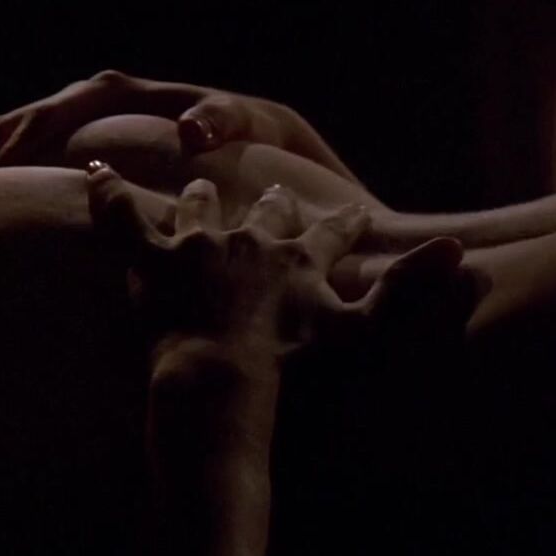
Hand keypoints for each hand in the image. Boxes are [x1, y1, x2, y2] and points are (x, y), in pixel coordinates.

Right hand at [0, 70, 357, 182]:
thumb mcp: (268, 130)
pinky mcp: (143, 176)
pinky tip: (17, 231)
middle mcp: (137, 114)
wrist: (320, 192)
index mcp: (154, 102)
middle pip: (46, 121)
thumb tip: (188, 126)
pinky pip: (75, 177)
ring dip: (7, 171)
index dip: (25, 131)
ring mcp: (137, 142)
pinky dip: (41, 196)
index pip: (72, 106)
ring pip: (52, 147)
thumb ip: (228, 118)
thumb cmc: (293, 161)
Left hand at [86, 162, 479, 353]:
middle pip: (266, 209)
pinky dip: (109, 193)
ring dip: (201, 197)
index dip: (345, 223)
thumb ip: (407, 290)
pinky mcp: (152, 261)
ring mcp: (200, 245)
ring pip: (199, 204)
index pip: (333, 230)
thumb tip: (459, 251)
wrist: (222, 383)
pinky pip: (124, 216)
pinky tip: (95, 172)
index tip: (355, 214)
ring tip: (198, 186)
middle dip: (272, 204)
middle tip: (273, 199)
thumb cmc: (294, 368)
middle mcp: (252, 239)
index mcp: (302, 256)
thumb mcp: (362, 332)